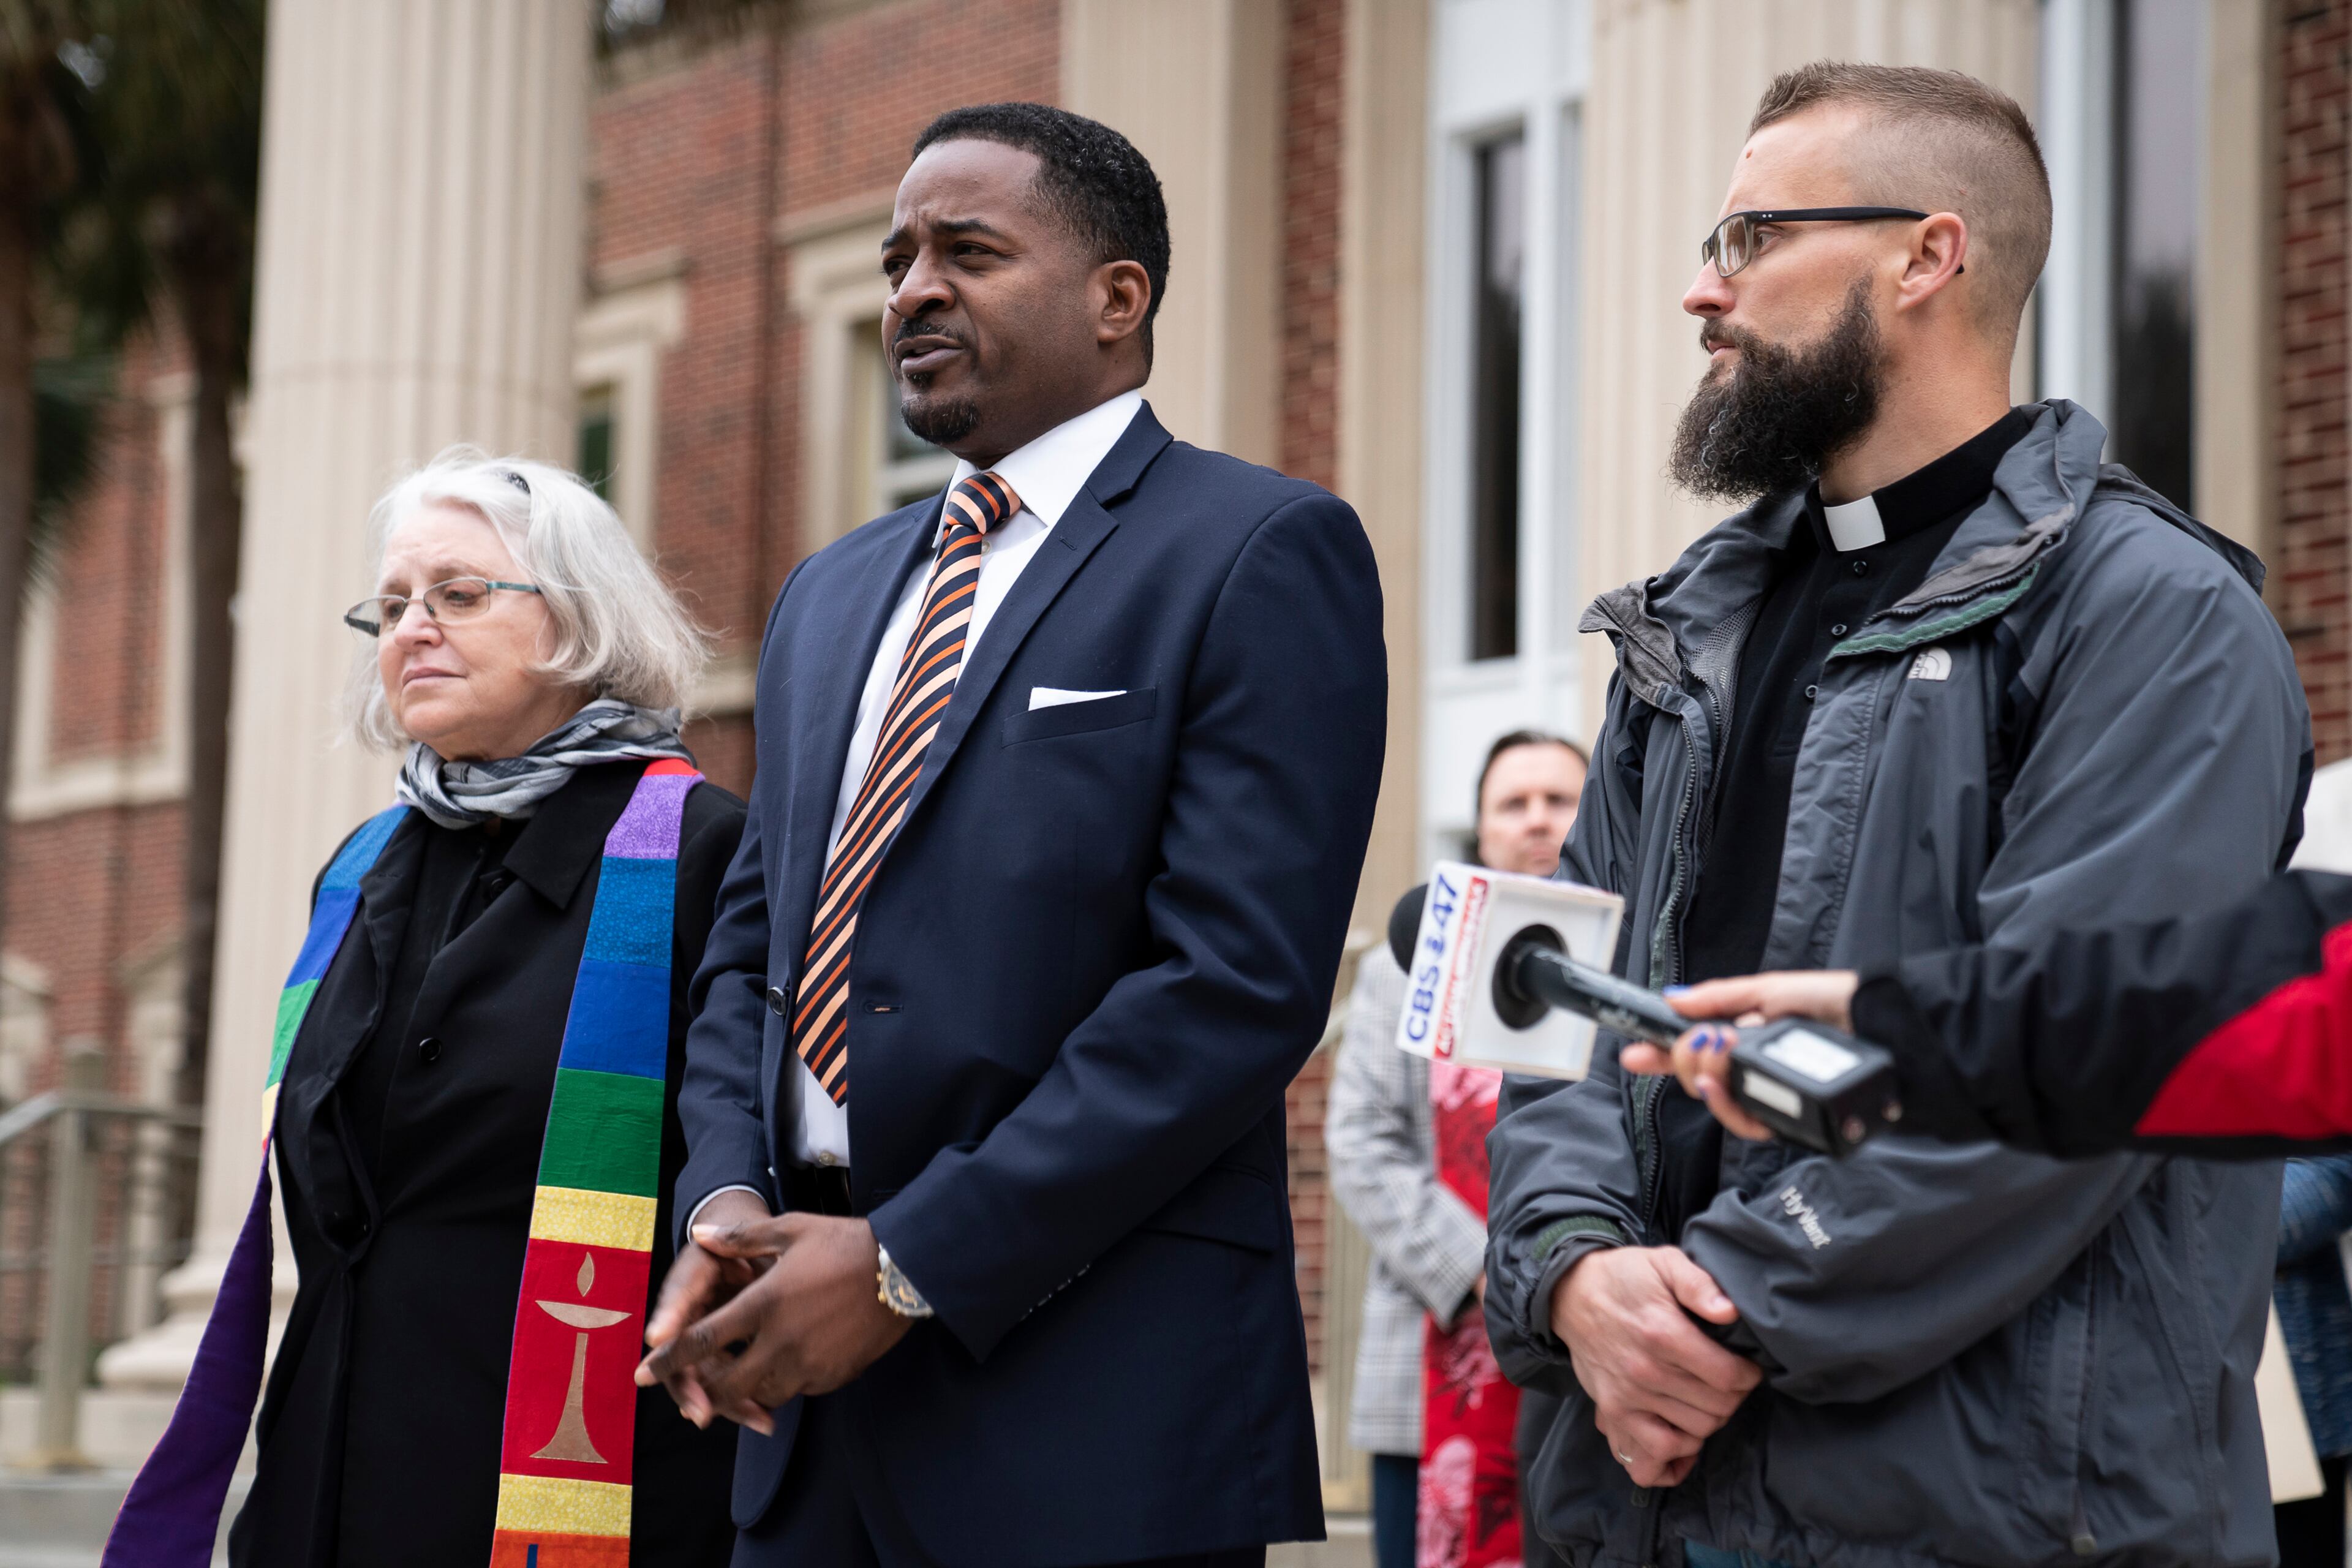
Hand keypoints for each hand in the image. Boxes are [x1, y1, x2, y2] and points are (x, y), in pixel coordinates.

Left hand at [635, 1212, 912, 1432]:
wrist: (905, 1269)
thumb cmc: (845, 1244)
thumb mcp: (792, 1230)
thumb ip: (743, 1237)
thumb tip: (702, 1234)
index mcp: (765, 1302)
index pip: (704, 1339)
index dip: (669, 1359)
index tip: (643, 1373)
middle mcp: (782, 1340)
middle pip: (727, 1382)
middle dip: (704, 1390)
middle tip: (691, 1389)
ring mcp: (810, 1362)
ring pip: (761, 1393)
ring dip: (743, 1390)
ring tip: (734, 1380)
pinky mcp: (833, 1376)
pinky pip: (796, 1391)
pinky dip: (781, 1385)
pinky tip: (781, 1368)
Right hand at [1549, 1245, 1760, 1488]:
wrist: (1570, 1294)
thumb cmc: (1625, 1278)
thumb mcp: (1664, 1262)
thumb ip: (1699, 1284)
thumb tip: (1729, 1312)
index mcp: (1663, 1333)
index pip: (1727, 1376)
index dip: (1748, 1375)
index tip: (1747, 1367)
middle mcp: (1646, 1370)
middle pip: (1717, 1406)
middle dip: (1735, 1396)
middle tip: (1731, 1382)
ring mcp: (1628, 1395)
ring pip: (1696, 1430)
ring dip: (1713, 1418)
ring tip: (1710, 1399)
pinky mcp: (1613, 1410)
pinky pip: (1657, 1451)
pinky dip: (1679, 1451)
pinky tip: (1687, 1431)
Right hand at [1620, 972, 1861, 1141]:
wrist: (1879, 1028)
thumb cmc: (1832, 1001)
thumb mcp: (1770, 990)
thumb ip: (1719, 998)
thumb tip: (1672, 999)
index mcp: (1744, 1034)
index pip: (1692, 1046)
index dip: (1660, 1053)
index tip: (1634, 1054)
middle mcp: (1752, 1066)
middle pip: (1696, 1076)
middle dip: (1687, 1062)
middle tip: (1702, 1048)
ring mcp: (1767, 1092)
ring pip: (1717, 1102)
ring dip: (1707, 1086)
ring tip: (1718, 1068)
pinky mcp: (1787, 1116)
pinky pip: (1747, 1124)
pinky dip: (1733, 1110)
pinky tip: (1734, 1094)